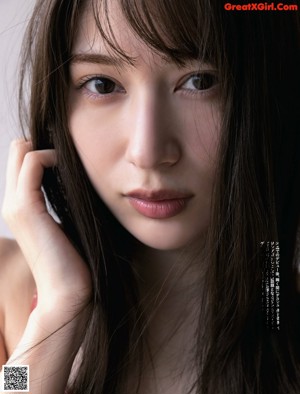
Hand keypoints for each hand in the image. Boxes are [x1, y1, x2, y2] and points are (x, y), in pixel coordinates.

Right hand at [2, 139, 91, 327]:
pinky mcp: (25, 207)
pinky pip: (32, 162)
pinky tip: (69, 167)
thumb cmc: (73, 259)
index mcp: (20, 207)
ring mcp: (14, 204)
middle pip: (18, 150)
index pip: (22, 160)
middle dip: (44, 144)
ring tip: (71, 160)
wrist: (68, 292)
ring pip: (22, 151)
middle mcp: (11, 203)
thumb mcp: (65, 223)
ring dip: (49, 148)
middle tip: (71, 153)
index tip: (70, 156)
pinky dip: (51, 156)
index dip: (44, 150)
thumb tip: (75, 181)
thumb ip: (61, 201)